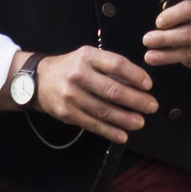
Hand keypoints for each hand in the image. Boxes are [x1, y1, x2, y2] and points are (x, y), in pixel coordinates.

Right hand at [33, 47, 156, 142]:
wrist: (40, 80)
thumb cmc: (71, 68)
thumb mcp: (88, 58)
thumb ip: (110, 68)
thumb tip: (138, 83)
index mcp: (87, 57)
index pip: (116, 64)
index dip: (135, 75)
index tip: (148, 85)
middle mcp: (79, 75)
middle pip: (113, 90)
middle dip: (136, 100)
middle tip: (151, 106)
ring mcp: (72, 95)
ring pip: (104, 110)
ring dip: (125, 118)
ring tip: (140, 122)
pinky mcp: (68, 112)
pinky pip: (92, 124)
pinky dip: (109, 131)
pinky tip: (122, 134)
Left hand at [142, 0, 190, 71]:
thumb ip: (187, 8)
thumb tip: (162, 16)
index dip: (172, 16)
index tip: (158, 22)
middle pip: (188, 35)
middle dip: (164, 39)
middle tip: (146, 41)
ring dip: (167, 56)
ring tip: (151, 57)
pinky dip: (185, 62)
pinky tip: (175, 59)